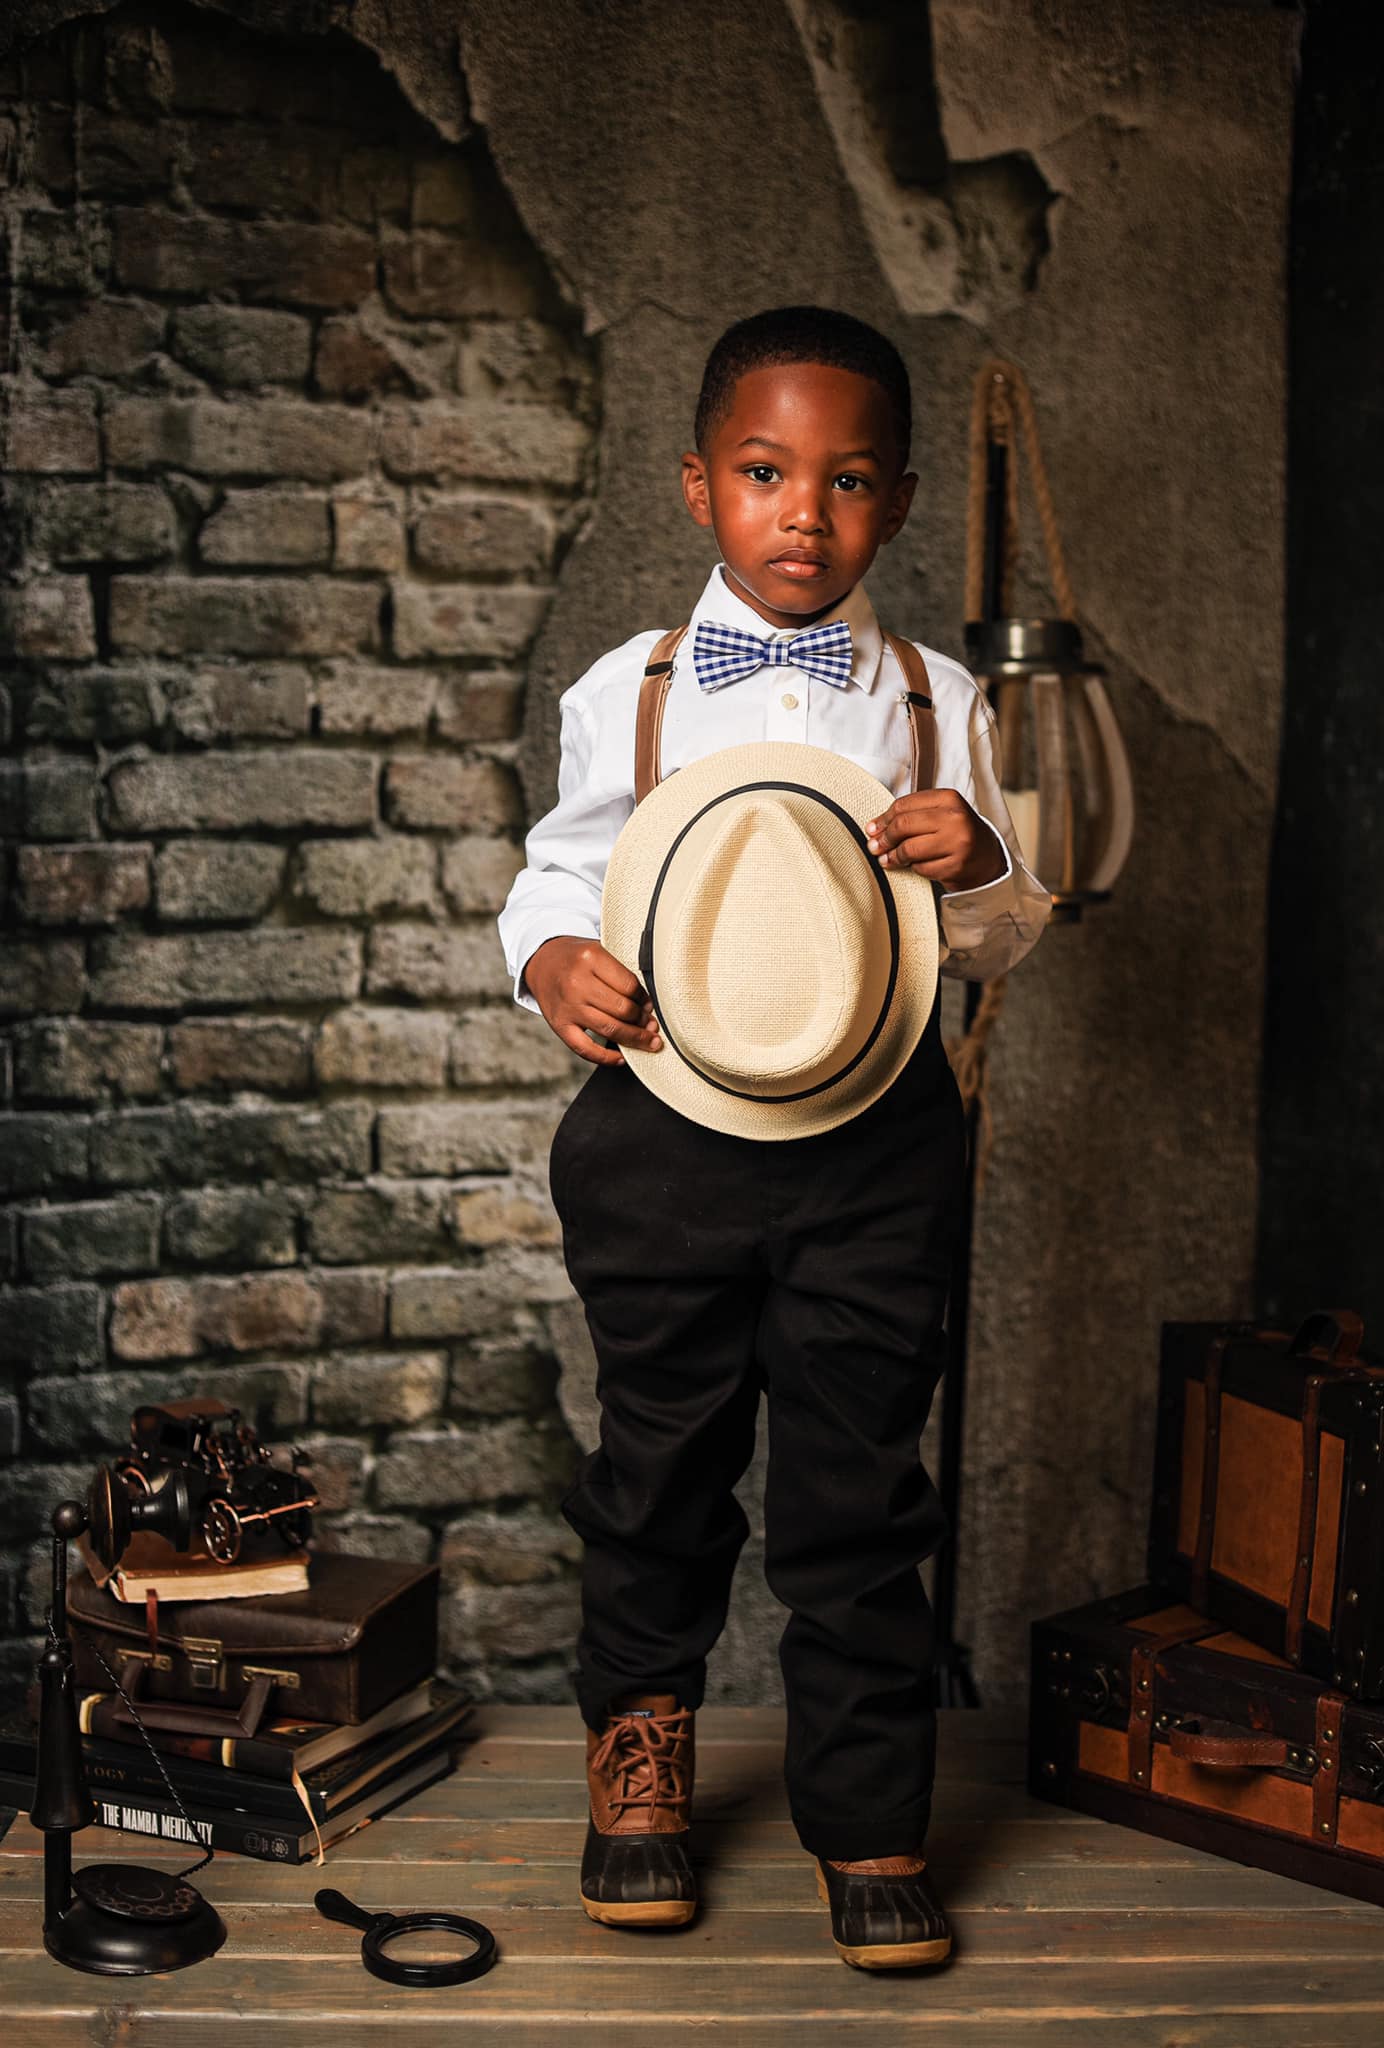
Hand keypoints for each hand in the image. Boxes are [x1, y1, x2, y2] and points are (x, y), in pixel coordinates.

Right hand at [523, 936, 663, 1066]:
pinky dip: (606, 1057)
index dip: (645, 999)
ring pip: (610, 1029)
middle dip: (644, 1021)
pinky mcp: (559, 1025)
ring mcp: (568, 1006)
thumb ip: (619, 970)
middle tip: (653, 1025)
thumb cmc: (574, 958)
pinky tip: (621, 1057)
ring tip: (648, 1041)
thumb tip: (646, 1002)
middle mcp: (577, 982)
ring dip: (634, 1039)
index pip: (629, 985)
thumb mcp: (597, 950)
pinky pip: (585, 1049)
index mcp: (590, 958)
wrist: (541, 963)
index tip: (650, 1005)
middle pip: (622, 1009)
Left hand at [863, 790, 1006, 891]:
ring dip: (894, 857)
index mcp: (949, 799)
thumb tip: (873, 828)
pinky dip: (913, 869)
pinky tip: (914, 866)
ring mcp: (958, 843)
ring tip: (887, 859)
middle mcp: (955, 818)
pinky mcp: (956, 866)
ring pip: (909, 849)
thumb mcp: (939, 814)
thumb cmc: (956, 833)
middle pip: (903, 825)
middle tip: (874, 847)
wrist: (987, 857)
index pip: (904, 805)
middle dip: (884, 838)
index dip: (883, 819)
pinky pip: (921, 868)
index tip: (872, 829)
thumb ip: (910, 815)